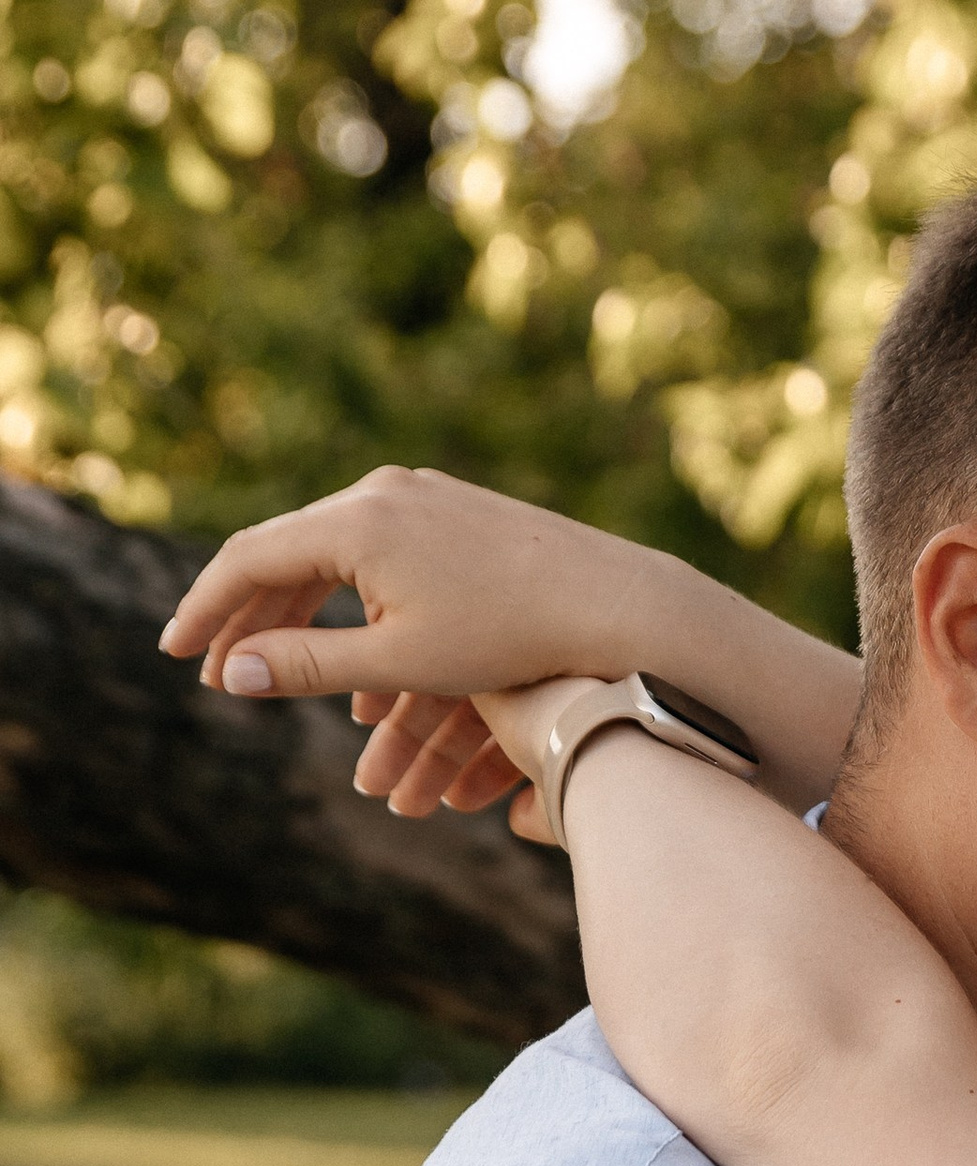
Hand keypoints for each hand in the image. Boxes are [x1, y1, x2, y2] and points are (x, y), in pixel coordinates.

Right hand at [158, 467, 656, 821]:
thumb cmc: (511, 639)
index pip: (249, 561)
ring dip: (290, 602)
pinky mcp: (448, 506)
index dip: (206, 611)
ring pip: (325, 546)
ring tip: (261, 654)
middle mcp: (380, 493)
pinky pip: (369, 543)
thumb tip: (230, 673)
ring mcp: (417, 493)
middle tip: (209, 663)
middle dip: (242, 610)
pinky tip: (331, 624)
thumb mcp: (400, 660)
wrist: (611, 600)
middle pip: (282, 549)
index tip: (177, 653)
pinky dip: (339, 587)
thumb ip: (308, 665)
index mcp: (357, 524)